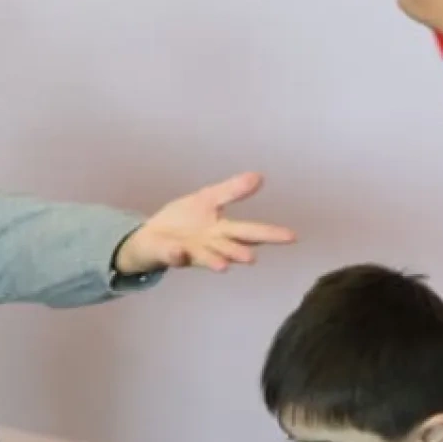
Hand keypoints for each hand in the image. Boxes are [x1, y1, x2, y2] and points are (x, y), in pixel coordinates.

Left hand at [114, 172, 294, 275]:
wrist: (150, 236)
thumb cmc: (183, 220)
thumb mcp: (208, 199)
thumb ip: (232, 190)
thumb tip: (259, 176)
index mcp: (223, 231)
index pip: (251, 232)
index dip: (270, 234)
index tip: (292, 236)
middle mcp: (212, 245)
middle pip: (233, 247)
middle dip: (245, 251)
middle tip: (256, 258)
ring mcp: (191, 252)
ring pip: (207, 257)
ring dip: (215, 260)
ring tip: (225, 265)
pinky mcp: (170, 254)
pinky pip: (174, 255)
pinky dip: (177, 255)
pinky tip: (180, 251)